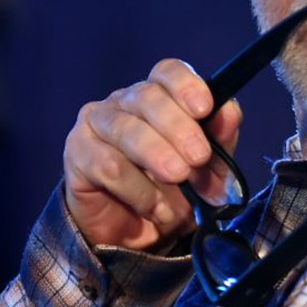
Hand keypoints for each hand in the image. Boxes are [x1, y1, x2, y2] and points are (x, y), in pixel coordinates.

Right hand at [63, 58, 241, 250]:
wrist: (139, 233)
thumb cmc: (175, 191)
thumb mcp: (209, 170)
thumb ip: (221, 139)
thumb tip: (228, 111)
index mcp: (159, 97)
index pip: (167, 72)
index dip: (186, 85)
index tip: (205, 108)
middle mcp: (124, 103)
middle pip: (148, 98)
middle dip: (179, 128)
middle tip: (198, 157)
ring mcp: (97, 124)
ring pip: (127, 130)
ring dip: (157, 156)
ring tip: (178, 180)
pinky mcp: (78, 154)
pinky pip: (108, 165)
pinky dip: (139, 189)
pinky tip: (157, 208)